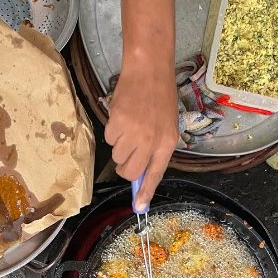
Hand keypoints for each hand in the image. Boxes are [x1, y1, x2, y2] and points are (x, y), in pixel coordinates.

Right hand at [104, 61, 178, 210]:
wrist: (149, 70)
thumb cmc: (159, 97)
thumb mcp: (167, 126)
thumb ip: (155, 150)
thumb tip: (139, 173)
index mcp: (167, 143)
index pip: (155, 174)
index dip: (145, 192)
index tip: (138, 207)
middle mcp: (151, 141)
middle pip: (130, 171)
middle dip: (125, 168)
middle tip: (127, 155)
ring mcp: (134, 132)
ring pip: (117, 155)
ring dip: (120, 145)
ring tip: (130, 125)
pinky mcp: (117, 123)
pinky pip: (109, 138)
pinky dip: (113, 130)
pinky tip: (123, 116)